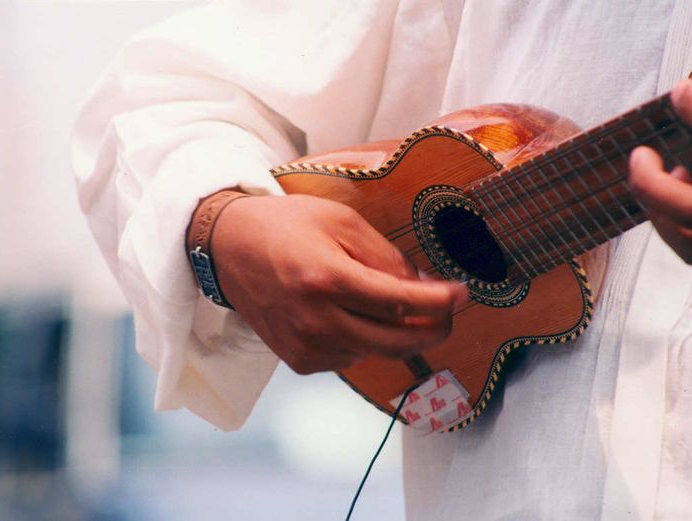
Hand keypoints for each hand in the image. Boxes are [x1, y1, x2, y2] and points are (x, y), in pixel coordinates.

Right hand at [211, 194, 467, 373]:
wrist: (229, 248)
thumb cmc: (286, 227)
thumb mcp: (341, 222)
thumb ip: (385, 257)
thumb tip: (424, 287)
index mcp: (326, 279)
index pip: (399, 302)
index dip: (439, 302)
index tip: (462, 295)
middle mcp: (316, 321)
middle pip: (395, 341)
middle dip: (432, 329)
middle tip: (447, 313)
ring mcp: (306, 346)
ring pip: (375, 351)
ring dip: (394, 332)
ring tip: (385, 301)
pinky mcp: (299, 361)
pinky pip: (352, 358)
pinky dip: (364, 340)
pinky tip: (351, 315)